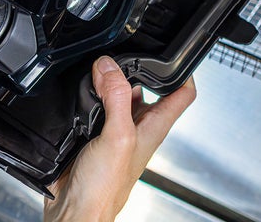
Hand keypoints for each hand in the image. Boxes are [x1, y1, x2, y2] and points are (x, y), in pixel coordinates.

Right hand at [44, 56, 196, 221]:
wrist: (76, 210)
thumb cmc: (104, 190)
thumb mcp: (117, 136)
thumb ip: (117, 99)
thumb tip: (110, 66)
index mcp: (153, 128)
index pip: (182, 94)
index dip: (183, 72)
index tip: (174, 53)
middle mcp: (137, 129)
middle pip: (146, 90)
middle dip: (134, 70)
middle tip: (119, 56)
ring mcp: (115, 133)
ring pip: (117, 97)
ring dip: (107, 83)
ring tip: (97, 70)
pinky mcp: (93, 136)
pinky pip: (94, 108)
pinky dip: (86, 97)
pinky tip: (77, 94)